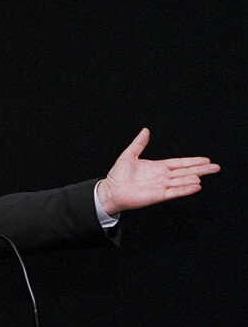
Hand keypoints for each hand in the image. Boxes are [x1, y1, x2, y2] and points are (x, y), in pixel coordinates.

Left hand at [97, 128, 219, 215]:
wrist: (111, 190)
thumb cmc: (118, 175)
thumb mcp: (129, 155)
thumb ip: (139, 143)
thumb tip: (145, 130)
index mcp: (157, 167)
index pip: (179, 163)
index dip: (192, 161)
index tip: (205, 160)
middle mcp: (162, 177)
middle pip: (184, 172)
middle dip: (200, 169)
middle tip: (215, 167)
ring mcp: (161, 186)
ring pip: (181, 181)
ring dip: (192, 179)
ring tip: (204, 176)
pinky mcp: (157, 195)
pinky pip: (174, 192)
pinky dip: (184, 189)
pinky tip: (195, 186)